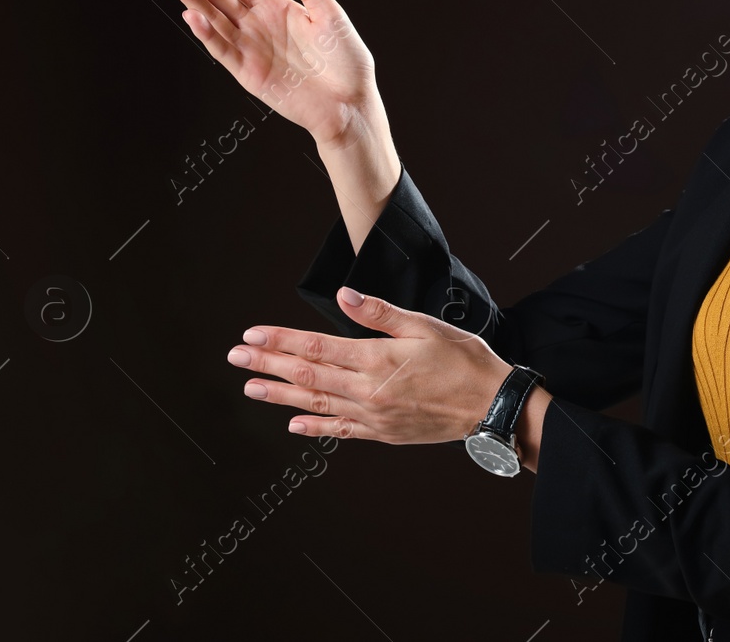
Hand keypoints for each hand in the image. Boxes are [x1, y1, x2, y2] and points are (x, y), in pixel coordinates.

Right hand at [149, 0, 382, 147]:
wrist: (349, 104)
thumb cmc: (347, 62)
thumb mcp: (331, 15)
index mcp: (274, 6)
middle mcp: (256, 24)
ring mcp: (249, 47)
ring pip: (212, 17)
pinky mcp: (247, 72)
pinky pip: (222, 49)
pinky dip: (206, 32)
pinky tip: (192, 14)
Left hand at [226, 286, 518, 446]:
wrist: (492, 406)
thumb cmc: (465, 361)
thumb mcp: (425, 327)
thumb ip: (380, 314)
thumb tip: (344, 296)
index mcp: (376, 360)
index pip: (315, 348)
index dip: (281, 340)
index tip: (252, 335)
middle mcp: (368, 391)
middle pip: (306, 376)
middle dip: (268, 365)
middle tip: (236, 358)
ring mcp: (373, 416)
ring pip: (316, 404)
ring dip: (280, 396)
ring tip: (252, 389)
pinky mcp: (383, 433)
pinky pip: (341, 430)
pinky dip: (316, 427)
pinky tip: (294, 425)